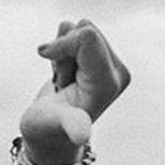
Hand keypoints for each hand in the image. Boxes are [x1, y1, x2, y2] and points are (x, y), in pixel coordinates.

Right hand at [19, 20, 130, 164]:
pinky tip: (65, 75)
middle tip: (62, 84)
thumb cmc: (48, 129)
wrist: (48, 132)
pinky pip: (76, 32)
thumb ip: (72, 124)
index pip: (87, 37)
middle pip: (85, 29)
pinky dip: (63, 51)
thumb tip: (82, 136)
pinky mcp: (100, 59)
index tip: (54, 75)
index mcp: (110, 82)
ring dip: (63, 53)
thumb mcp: (56, 124)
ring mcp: (109, 65)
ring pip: (80, 29)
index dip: (61, 46)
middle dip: (64, 52)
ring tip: (63, 81)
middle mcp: (116, 72)